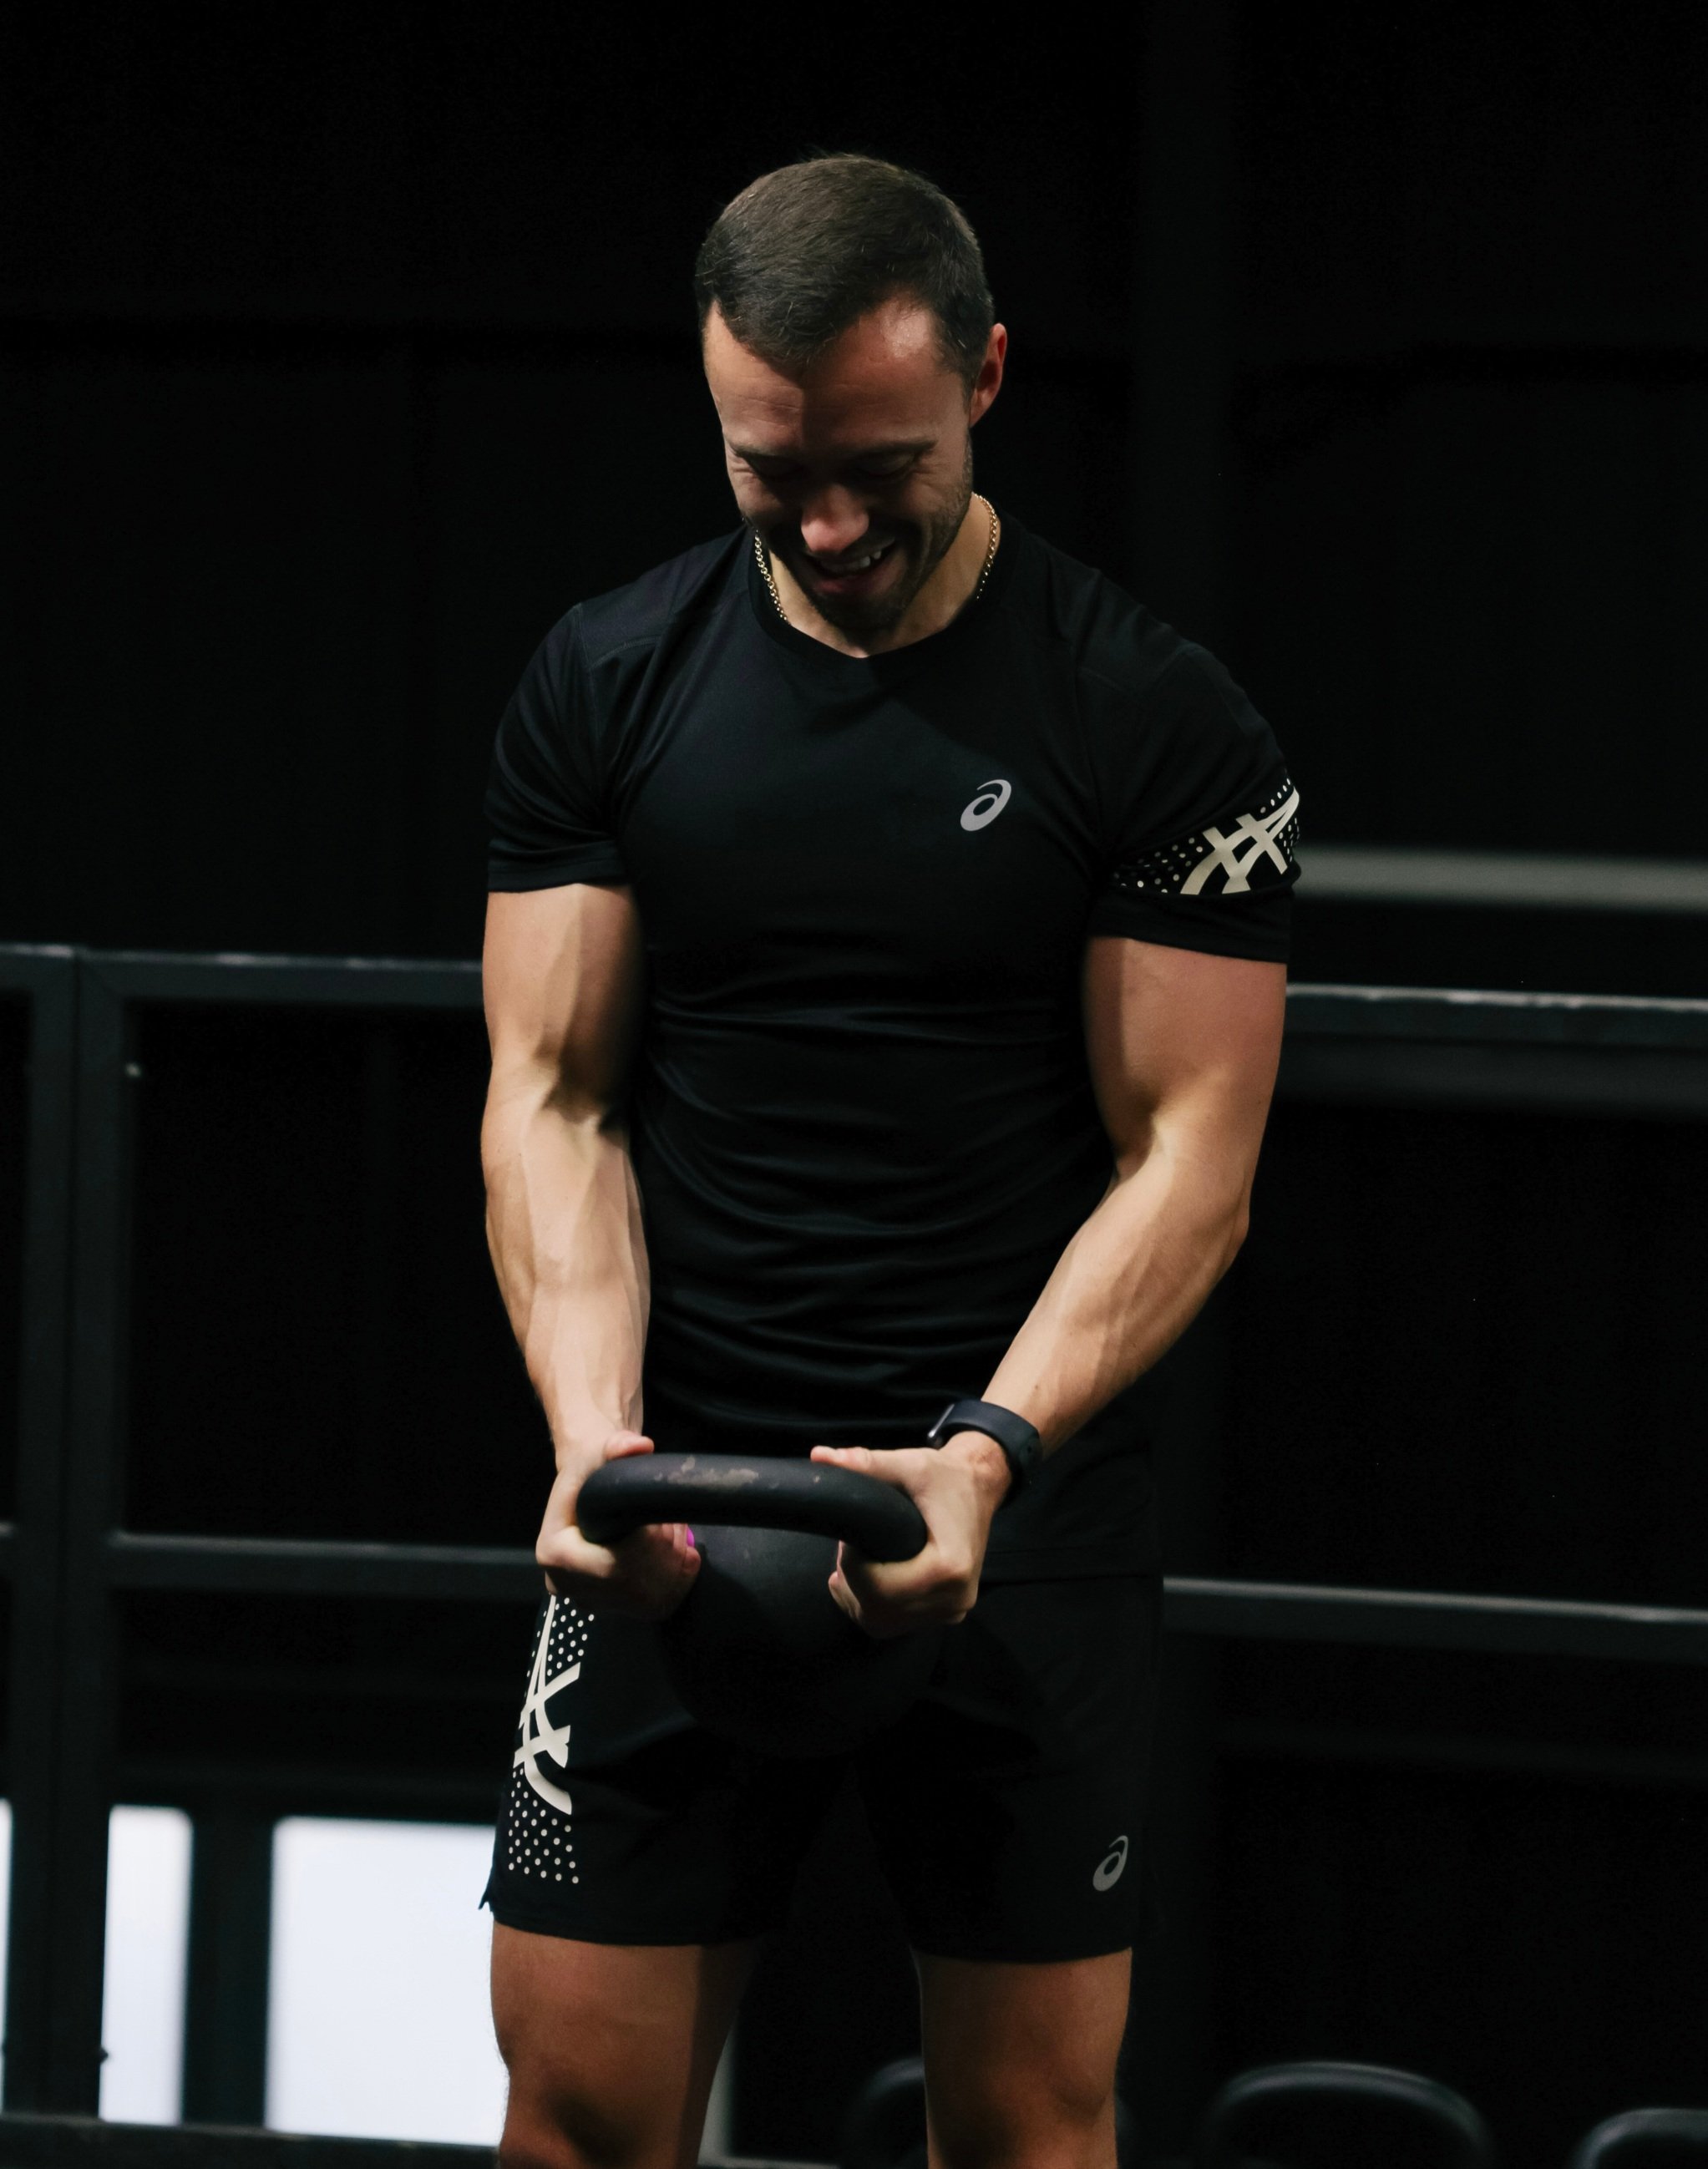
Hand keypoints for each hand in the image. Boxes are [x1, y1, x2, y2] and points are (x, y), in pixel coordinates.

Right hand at [535, 1428, 700, 1617]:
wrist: (590, 1486)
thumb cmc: (592, 1470)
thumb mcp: (601, 1450)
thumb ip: (617, 1446)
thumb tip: (637, 1446)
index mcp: (554, 1552)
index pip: (613, 1568)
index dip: (649, 1547)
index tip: (665, 1521)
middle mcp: (564, 1584)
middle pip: (632, 1588)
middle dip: (665, 1554)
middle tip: (676, 1523)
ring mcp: (589, 1600)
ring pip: (648, 1601)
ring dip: (674, 1567)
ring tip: (675, 1534)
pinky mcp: (612, 1608)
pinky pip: (655, 1607)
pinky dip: (676, 1582)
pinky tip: (680, 1555)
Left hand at [809, 1432, 1010, 1638]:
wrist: (980, 1487)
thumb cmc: (946, 1476)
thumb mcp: (908, 1464)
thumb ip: (865, 1464)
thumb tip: (818, 1457)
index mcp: (950, 1566)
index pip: (879, 1587)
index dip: (852, 1564)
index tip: (850, 1537)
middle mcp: (955, 1596)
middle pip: (877, 1610)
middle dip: (851, 1581)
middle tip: (850, 1547)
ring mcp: (953, 1610)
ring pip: (882, 1623)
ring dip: (857, 1598)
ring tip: (856, 1562)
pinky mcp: (948, 1613)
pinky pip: (897, 1624)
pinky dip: (873, 1607)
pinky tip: (865, 1581)